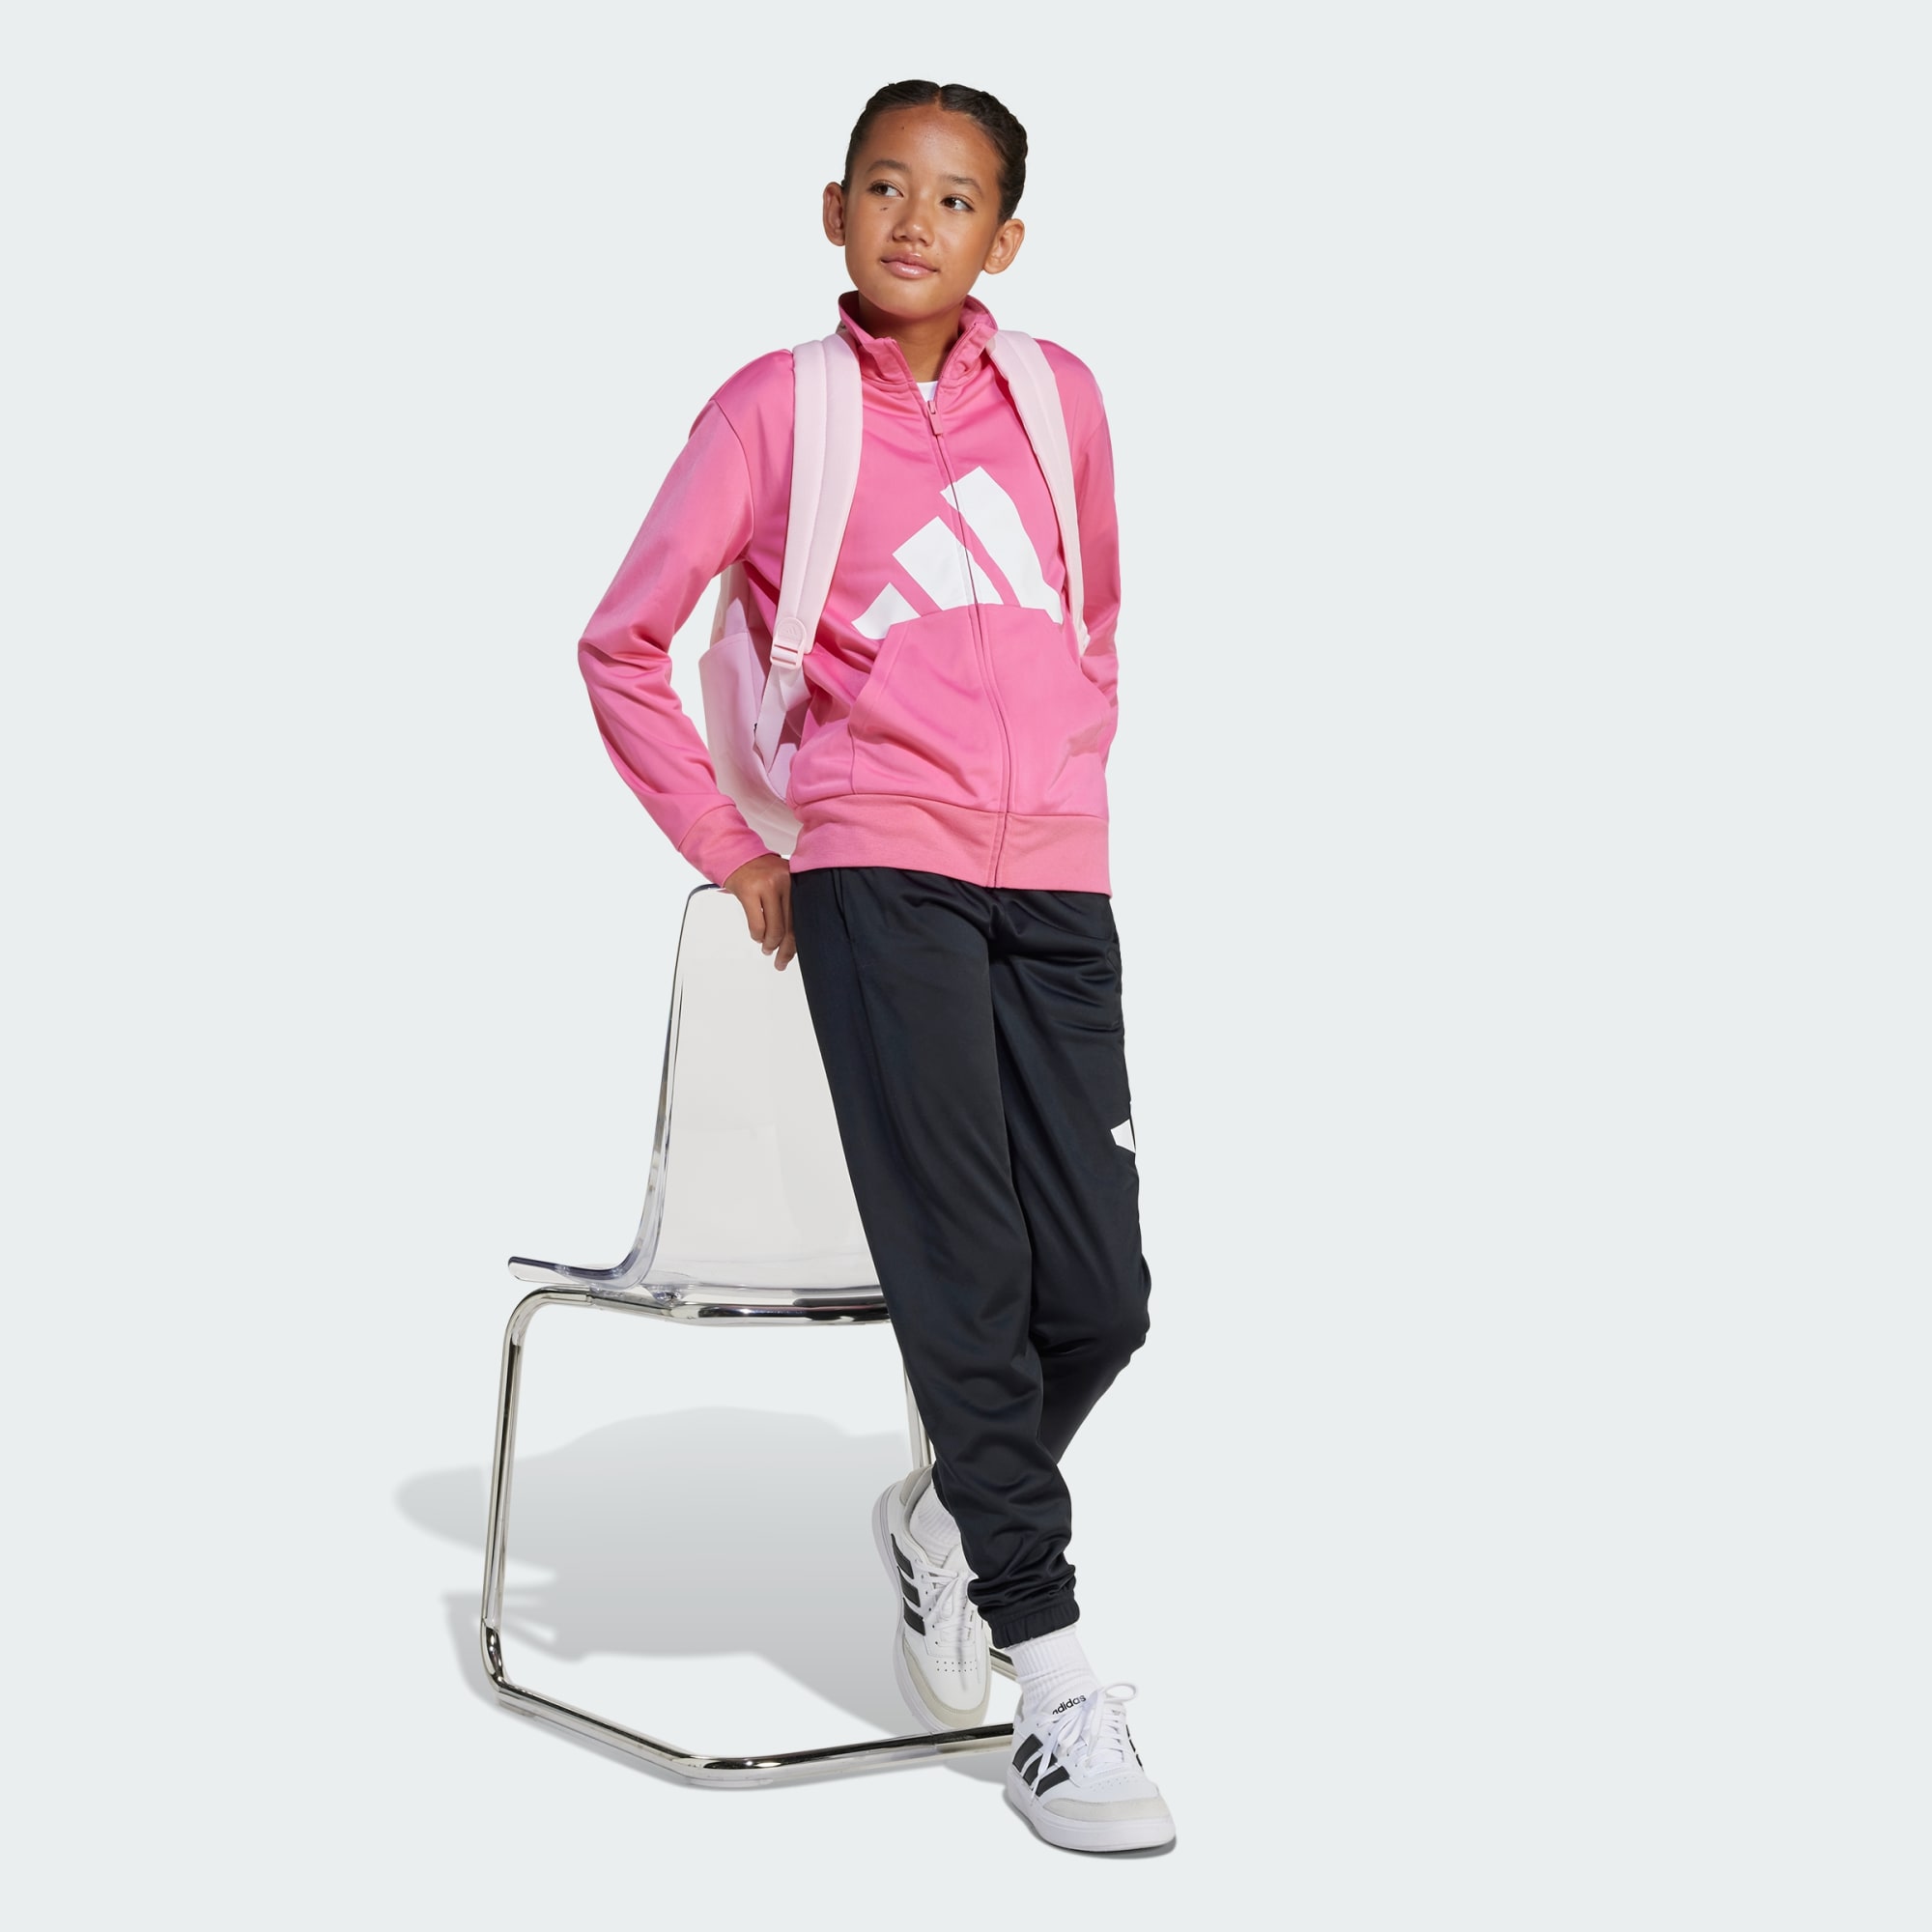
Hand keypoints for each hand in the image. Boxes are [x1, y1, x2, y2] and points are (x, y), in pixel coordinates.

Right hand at [723, 854, 794, 969]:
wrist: (734, 854)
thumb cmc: (759, 871)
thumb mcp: (781, 880)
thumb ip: (790, 901)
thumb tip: (795, 935)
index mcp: (796, 880)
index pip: (804, 917)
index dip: (800, 940)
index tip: (795, 953)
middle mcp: (785, 882)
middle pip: (792, 926)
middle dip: (786, 950)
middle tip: (781, 962)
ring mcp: (767, 885)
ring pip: (775, 928)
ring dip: (770, 945)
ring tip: (767, 949)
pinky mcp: (749, 891)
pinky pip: (757, 925)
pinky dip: (757, 936)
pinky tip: (757, 937)